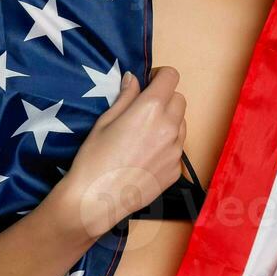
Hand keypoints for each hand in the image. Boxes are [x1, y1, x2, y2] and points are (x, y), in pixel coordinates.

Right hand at [58, 66, 187, 238]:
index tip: (149, 83)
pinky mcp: (176, 170)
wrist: (96, 199)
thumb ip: (126, 97)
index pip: (171, 77)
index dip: (160, 76)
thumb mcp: (105, 121)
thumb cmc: (94, 158)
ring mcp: (176, 151)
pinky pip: (178, 148)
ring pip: (182, 124)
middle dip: (165, 98)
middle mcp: (170, 127)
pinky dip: (167, 145)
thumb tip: (133, 78)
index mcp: (151, 108)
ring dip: (169, 121)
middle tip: (144, 109)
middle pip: (179, 99)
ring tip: (145, 135)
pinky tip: (145, 156)